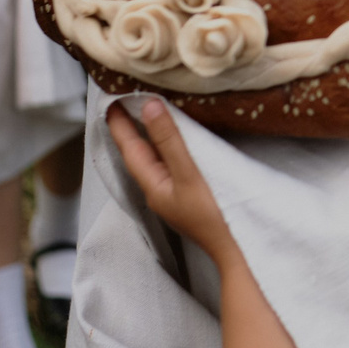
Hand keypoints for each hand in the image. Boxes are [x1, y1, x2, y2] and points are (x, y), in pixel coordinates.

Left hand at [107, 100, 235, 264]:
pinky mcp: (189, 196)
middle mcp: (159, 191)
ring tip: (144, 115)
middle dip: (130, 129)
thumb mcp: (189, 173)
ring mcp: (174, 195)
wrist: (238, 248)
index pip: (130, 149)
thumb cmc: (213, 214)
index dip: (119, 124)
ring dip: (148, 137)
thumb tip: (149, 106)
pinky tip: (175, 142)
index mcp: (153, 186)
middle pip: (138, 154)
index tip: (110, 100)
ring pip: (154, 160)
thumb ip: (169, 140)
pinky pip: (170, 165)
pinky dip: (167, 147)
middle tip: (124, 102)